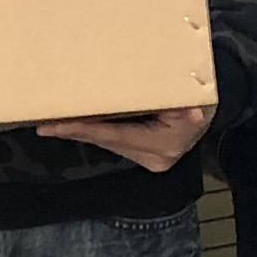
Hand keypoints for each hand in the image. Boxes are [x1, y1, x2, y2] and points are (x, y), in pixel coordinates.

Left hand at [36, 106, 212, 173]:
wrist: (211, 107)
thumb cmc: (199, 97)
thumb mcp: (195, 100)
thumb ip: (191, 108)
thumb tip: (193, 115)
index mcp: (166, 144)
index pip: (115, 135)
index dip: (84, 129)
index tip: (55, 126)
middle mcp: (156, 157)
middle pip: (108, 142)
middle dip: (76, 131)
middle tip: (44, 122)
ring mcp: (150, 159)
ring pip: (109, 142)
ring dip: (83, 132)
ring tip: (53, 122)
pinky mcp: (146, 154)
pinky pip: (116, 141)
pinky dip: (97, 131)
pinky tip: (75, 124)